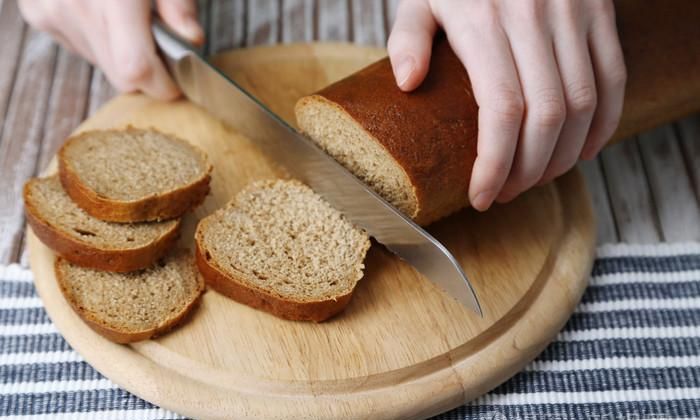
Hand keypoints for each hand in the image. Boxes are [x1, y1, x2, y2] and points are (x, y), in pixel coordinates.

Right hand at [19, 0, 203, 99]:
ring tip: (126, 14)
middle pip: (119, 73)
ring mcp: (51, 12)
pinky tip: (101, 8)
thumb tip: (192, 41)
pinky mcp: (37, 13)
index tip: (177, 81)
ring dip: (121, 51)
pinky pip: (78, 44)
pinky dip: (97, 37)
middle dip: (146, 70)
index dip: (161, 83)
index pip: (135, 69)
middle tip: (159, 43)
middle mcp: (76, 7)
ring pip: (100, 62)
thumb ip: (180, 5)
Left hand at [387, 0, 625, 210]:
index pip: (501, 109)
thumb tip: (407, 83)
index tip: (482, 195)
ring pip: (584, 105)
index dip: (495, 163)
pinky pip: (613, 77)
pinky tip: (582, 151)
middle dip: (529, 169)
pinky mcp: (599, 13)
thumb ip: (408, 37)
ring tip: (537, 178)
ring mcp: (574, 15)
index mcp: (485, 20)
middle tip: (507, 192)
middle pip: (547, 116)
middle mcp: (534, 17)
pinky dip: (604, 124)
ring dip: (564, 156)